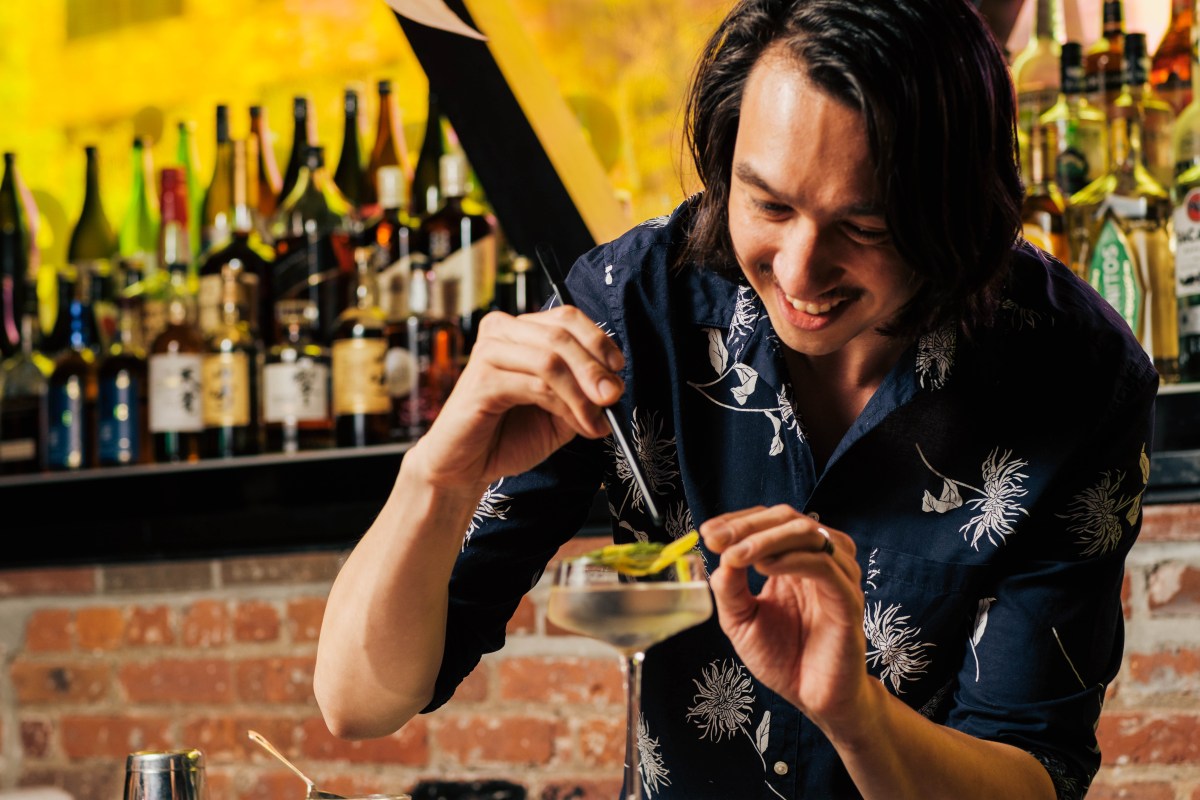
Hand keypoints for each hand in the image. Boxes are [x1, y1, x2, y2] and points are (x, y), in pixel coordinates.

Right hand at [408, 306, 624, 492]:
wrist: (466, 466)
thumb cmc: (509, 434)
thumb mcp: (560, 411)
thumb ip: (584, 394)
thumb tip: (613, 388)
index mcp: (521, 331)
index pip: (566, 317)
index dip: (598, 340)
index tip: (619, 369)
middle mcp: (501, 332)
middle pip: (561, 334)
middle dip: (595, 368)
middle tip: (614, 397)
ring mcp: (488, 353)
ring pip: (551, 360)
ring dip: (582, 393)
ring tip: (597, 421)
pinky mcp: (481, 380)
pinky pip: (536, 385)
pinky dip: (564, 406)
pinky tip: (578, 425)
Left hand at [700, 505, 870, 735]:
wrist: (813, 698)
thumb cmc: (782, 658)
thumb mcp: (741, 620)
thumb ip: (730, 588)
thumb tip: (718, 556)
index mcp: (795, 560)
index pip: (770, 521)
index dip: (738, 520)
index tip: (707, 533)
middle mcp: (819, 561)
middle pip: (789, 519)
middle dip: (748, 526)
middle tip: (717, 540)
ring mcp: (837, 578)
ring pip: (809, 535)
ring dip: (768, 538)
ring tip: (737, 554)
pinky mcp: (848, 600)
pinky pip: (825, 567)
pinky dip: (794, 559)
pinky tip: (767, 566)